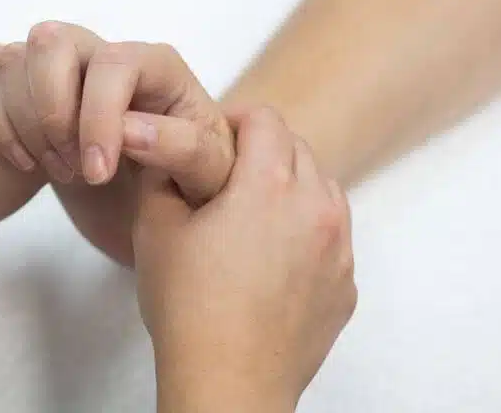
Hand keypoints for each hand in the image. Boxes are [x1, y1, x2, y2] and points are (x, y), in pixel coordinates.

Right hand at [0, 21, 234, 264]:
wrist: (163, 203)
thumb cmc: (193, 181)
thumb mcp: (206, 175)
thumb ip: (182, 148)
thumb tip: (132, 130)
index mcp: (155, 65)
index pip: (114, 62)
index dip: (99, 114)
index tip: (98, 173)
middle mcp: (103, 54)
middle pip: (52, 42)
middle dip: (52, 111)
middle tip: (76, 168)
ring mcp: (61, 68)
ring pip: (13, 60)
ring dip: (26, 124)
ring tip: (61, 171)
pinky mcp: (29, 92)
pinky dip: (2, 132)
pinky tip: (32, 166)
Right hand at [135, 107, 356, 412]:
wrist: (227, 381)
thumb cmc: (189, 308)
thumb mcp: (155, 228)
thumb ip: (163, 175)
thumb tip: (167, 155)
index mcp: (270, 185)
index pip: (266, 119)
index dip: (236, 119)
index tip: (216, 138)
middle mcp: (316, 209)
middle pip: (299, 149)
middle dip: (264, 151)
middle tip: (227, 176)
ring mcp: (338, 250)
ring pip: (323, 190)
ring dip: (292, 188)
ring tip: (253, 215)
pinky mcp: (345, 286)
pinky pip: (332, 237)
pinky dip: (307, 233)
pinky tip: (271, 258)